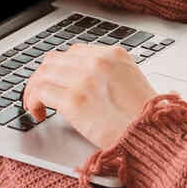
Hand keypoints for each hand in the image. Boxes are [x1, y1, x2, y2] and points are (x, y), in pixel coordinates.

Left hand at [24, 43, 157, 150]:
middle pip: (55, 59)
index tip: (57, 81)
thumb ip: (110, 75)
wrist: (153, 135)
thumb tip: (88, 83)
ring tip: (36, 105)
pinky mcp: (74, 100)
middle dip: (44, 77)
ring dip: (34, 89)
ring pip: (43, 73)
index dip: (61, 68)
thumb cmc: (146, 118)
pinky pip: (40, 91)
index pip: (75, 52)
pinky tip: (38, 113)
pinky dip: (33, 101)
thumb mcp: (133, 83)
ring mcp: (84, 79)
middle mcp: (98, 62)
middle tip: (41, 94)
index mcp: (114, 55)